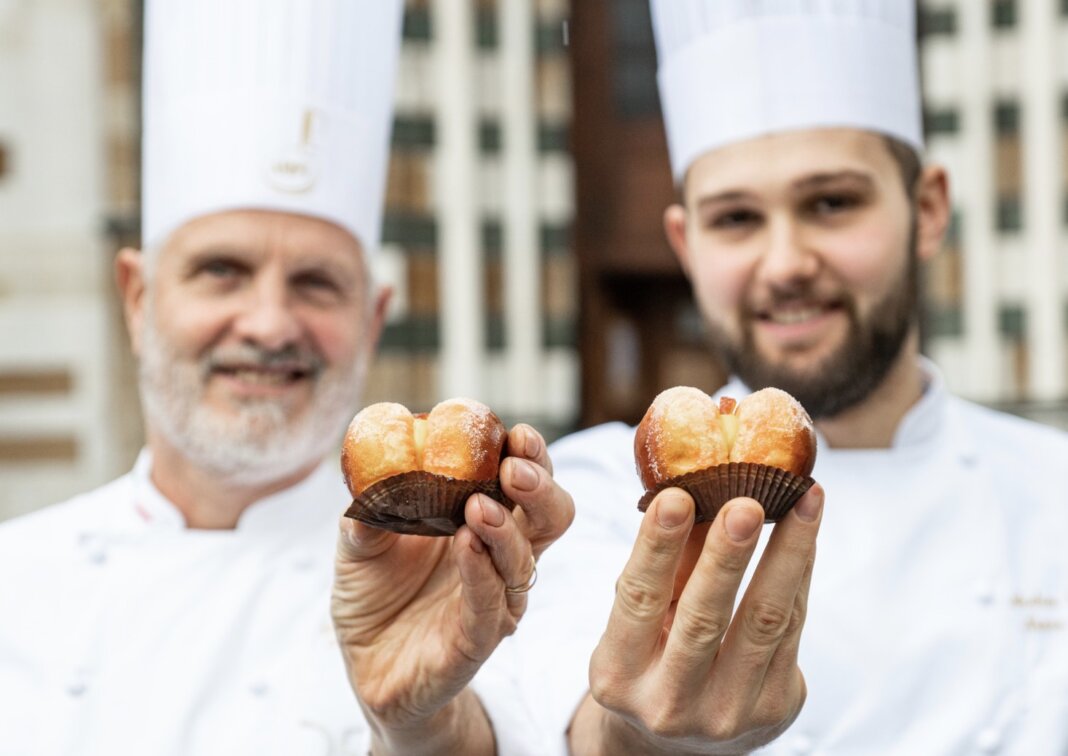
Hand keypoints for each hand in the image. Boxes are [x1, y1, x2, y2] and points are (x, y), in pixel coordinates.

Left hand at [332, 423, 573, 755]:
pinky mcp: (475, 642)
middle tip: (514, 467)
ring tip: (478, 505)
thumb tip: (372, 467)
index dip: (531, 456)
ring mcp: (494, 602)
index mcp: (486, 524)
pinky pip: (489, 606)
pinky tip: (466, 545)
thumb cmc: (376, 597)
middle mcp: (502, 560)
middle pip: (550, 517)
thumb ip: (368, 506)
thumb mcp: (360, 542)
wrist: (367, 670)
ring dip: (506, 529)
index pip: (526, 484)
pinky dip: (481, 573)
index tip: (516, 434)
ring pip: (524, 562)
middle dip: (541, 487)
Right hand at [569, 485, 822, 754]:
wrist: (679, 743)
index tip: (676, 497)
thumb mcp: (636, 622)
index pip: (638, 601)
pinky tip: (806, 528)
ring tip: (802, 499)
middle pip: (703, 619)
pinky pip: (792, 627)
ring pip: (765, 621)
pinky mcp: (777, 707)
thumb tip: (696, 490)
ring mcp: (729, 713)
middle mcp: (670, 703)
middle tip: (747, 502)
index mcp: (619, 675)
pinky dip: (799, 571)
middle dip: (728, 555)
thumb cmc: (651, 658)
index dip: (657, 548)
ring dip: (787, 552)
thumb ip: (662, 569)